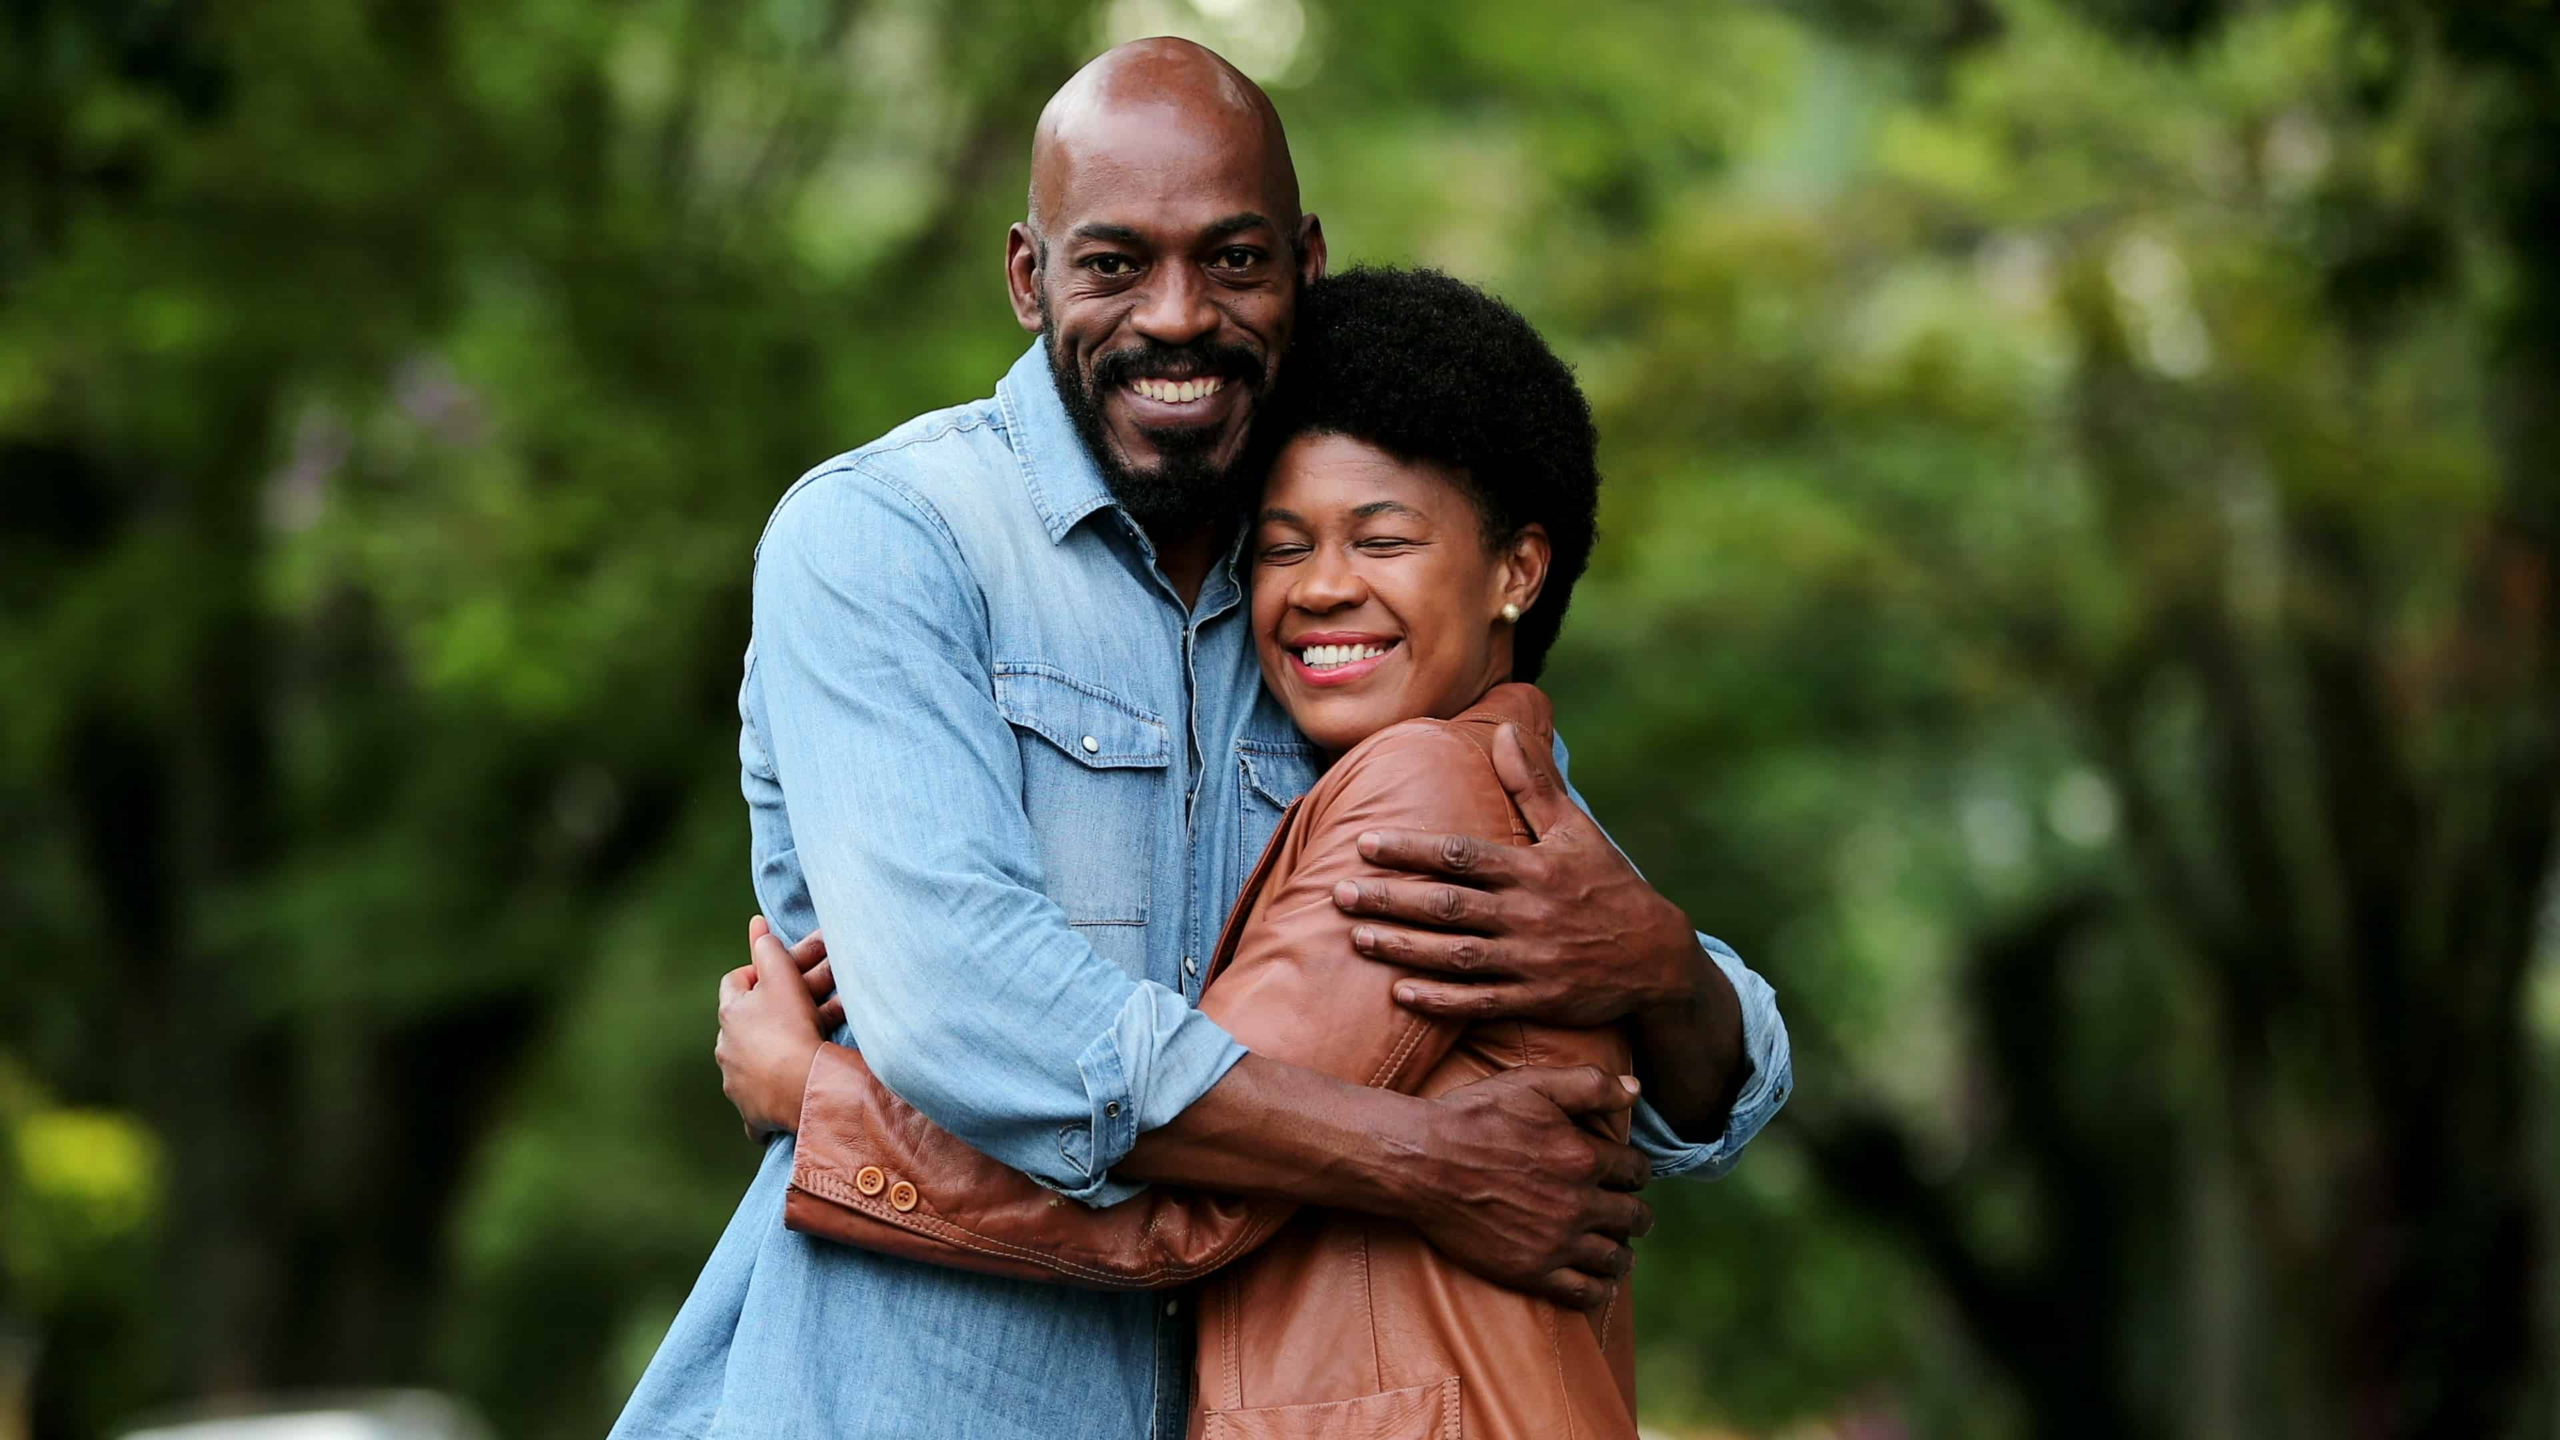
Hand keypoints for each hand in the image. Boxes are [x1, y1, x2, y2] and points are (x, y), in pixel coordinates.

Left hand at [715, 918, 830, 1136]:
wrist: (803, 1086)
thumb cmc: (793, 1028)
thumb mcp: (784, 978)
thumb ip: (769, 950)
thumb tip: (757, 928)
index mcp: (731, 1014)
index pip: (735, 983)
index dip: (756, 975)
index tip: (779, 976)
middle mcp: (726, 1048)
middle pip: (744, 1024)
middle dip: (769, 1016)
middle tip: (801, 1011)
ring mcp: (736, 1083)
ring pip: (750, 1062)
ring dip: (769, 1055)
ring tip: (800, 1051)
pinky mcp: (751, 1112)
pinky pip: (757, 1102)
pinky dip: (768, 1097)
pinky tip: (783, 1097)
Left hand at [1332, 722, 1700, 1026]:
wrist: (1657, 957)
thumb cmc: (1608, 885)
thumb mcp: (1576, 829)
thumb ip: (1533, 784)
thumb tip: (1504, 728)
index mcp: (1532, 870)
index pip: (1461, 856)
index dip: (1410, 850)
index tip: (1365, 843)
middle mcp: (1527, 914)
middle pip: (1448, 906)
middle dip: (1391, 900)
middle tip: (1340, 893)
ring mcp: (1530, 960)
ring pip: (1456, 955)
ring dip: (1404, 947)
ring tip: (1357, 937)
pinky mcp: (1536, 999)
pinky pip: (1480, 1002)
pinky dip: (1441, 999)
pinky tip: (1401, 992)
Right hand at [1394, 1065, 1653, 1310]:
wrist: (1422, 1163)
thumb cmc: (1474, 1117)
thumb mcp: (1532, 1084)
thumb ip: (1589, 1085)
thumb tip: (1635, 1089)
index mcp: (1583, 1157)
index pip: (1635, 1171)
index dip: (1635, 1170)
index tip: (1627, 1174)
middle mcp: (1578, 1203)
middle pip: (1633, 1217)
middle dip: (1635, 1213)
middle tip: (1629, 1214)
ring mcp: (1556, 1242)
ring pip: (1614, 1258)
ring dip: (1622, 1252)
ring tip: (1618, 1250)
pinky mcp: (1531, 1271)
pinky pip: (1584, 1291)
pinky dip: (1599, 1287)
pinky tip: (1597, 1279)